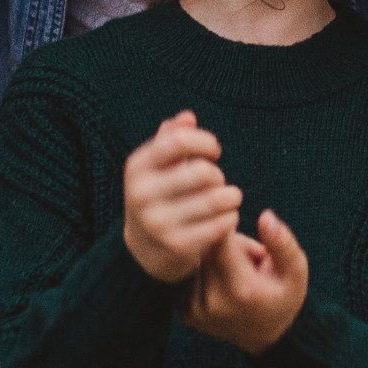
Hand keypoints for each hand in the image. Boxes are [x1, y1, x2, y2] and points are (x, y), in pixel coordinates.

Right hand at [120, 111, 243, 283]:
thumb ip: (170, 138)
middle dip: (218, 174)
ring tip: (230, 197)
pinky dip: (231, 218)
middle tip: (218, 181)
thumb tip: (188, 118)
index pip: (178, 141)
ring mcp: (158, 223)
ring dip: (231, 196)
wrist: (144, 250)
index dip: (205, 141)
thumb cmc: (158, 195)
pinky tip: (227, 217)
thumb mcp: (156, 166)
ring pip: (216, 199)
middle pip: (203, 172)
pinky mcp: (177, 247)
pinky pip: (220, 225)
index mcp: (137, 168)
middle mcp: (142, 195)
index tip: (214, 151)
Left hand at [184, 209, 310, 353]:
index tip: (235, 224)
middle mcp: (213, 303)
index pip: (220, 240)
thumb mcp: (295, 271)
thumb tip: (265, 216)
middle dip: (219, 241)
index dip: (227, 226)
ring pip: (192, 260)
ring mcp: (194, 310)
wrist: (262, 336)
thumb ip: (282, 243)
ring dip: (206, 256)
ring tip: (229, 267)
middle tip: (238, 252)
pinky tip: (216, 279)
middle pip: (204, 248)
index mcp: (242, 290)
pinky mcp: (183, 312)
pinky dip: (198, 270)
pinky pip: (185, 274)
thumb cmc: (281, 296)